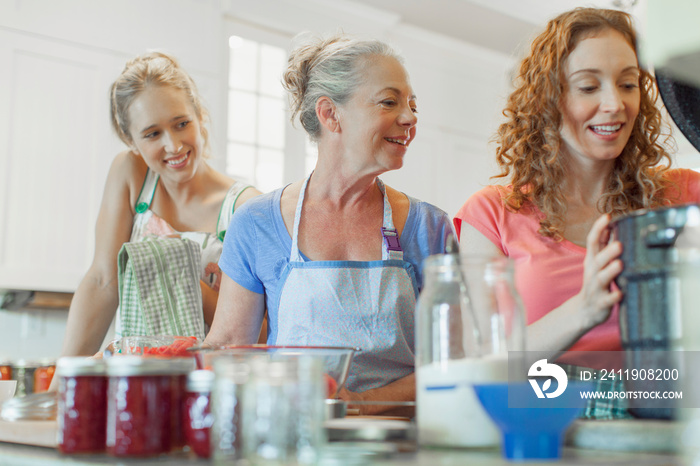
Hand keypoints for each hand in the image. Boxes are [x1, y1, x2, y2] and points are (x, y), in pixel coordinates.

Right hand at [578, 214, 623, 328]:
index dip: (598, 229)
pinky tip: (620, 293)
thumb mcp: (597, 263)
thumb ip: (605, 246)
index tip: (607, 216)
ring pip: (601, 278)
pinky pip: (607, 300)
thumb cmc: (596, 283)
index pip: (592, 242)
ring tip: (620, 264)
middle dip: (607, 251)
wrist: (584, 311)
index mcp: (591, 261)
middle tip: (619, 243)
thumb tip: (615, 225)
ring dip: (610, 271)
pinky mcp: (601, 303)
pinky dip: (613, 296)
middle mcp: (592, 273)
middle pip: (597, 260)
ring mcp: (595, 289)